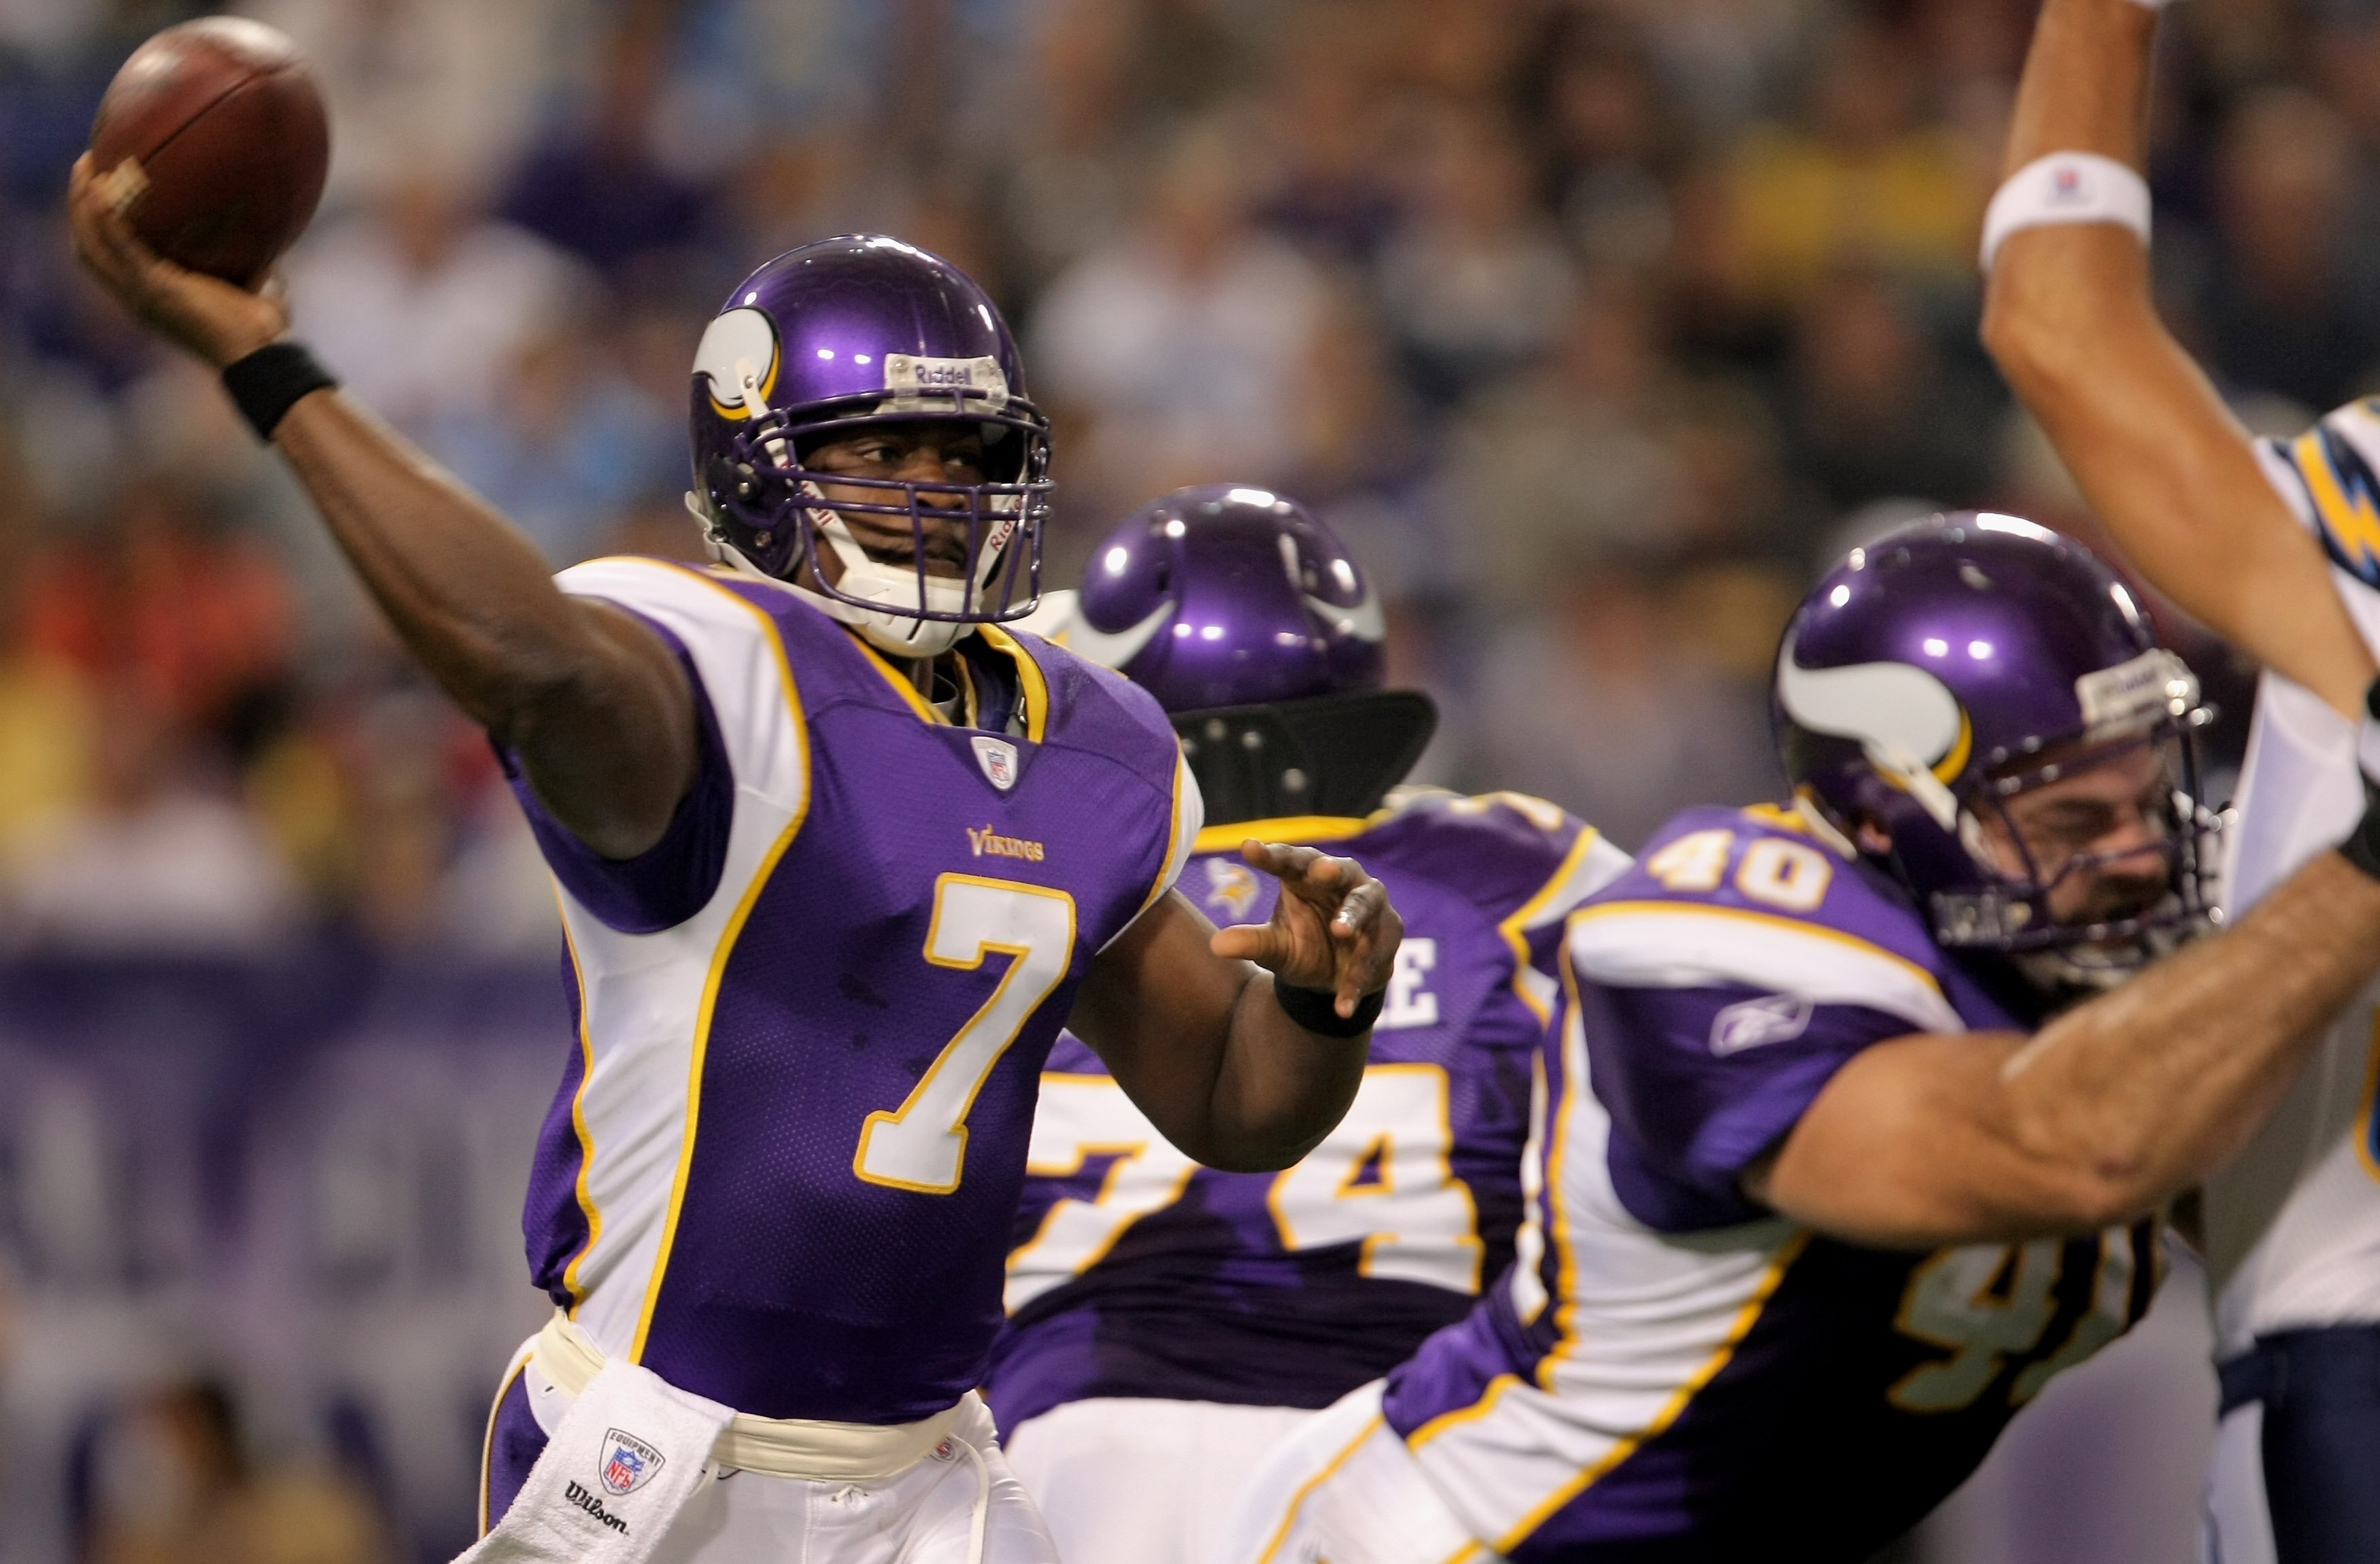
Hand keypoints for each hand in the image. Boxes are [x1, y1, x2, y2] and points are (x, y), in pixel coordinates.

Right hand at [66, 152, 285, 367]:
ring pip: (93, 244)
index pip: (107, 256)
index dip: (96, 224)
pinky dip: (108, 221)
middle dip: (79, 204)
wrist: (261, 357)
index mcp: (149, 296)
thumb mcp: (249, 286)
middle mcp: (135, 296)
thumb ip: (251, 263)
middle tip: (86, 163)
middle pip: (88, 245)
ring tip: (86, 165)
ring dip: (83, 204)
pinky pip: (121, 249)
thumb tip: (270, 237)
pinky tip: (103, 192)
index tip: (100, 187)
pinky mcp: (155, 290)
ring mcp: (141, 294)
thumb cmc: (260, 331)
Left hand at [1209, 841, 1401, 1017]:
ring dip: (1353, 917)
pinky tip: (1341, 1006)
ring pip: (1365, 905)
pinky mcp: (1388, 933)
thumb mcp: (1276, 948)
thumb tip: (1216, 946)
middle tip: (1321, 871)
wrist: (1338, 980)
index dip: (1271, 855)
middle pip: (1340, 869)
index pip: (1288, 861)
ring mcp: (1370, 904)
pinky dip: (1357, 979)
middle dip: (1331, 870)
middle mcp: (1342, 882)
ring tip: (1340, 932)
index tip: (1248, 847)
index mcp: (1306, 877)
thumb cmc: (1304, 948)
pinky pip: (1374, 954)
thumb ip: (1253, 943)